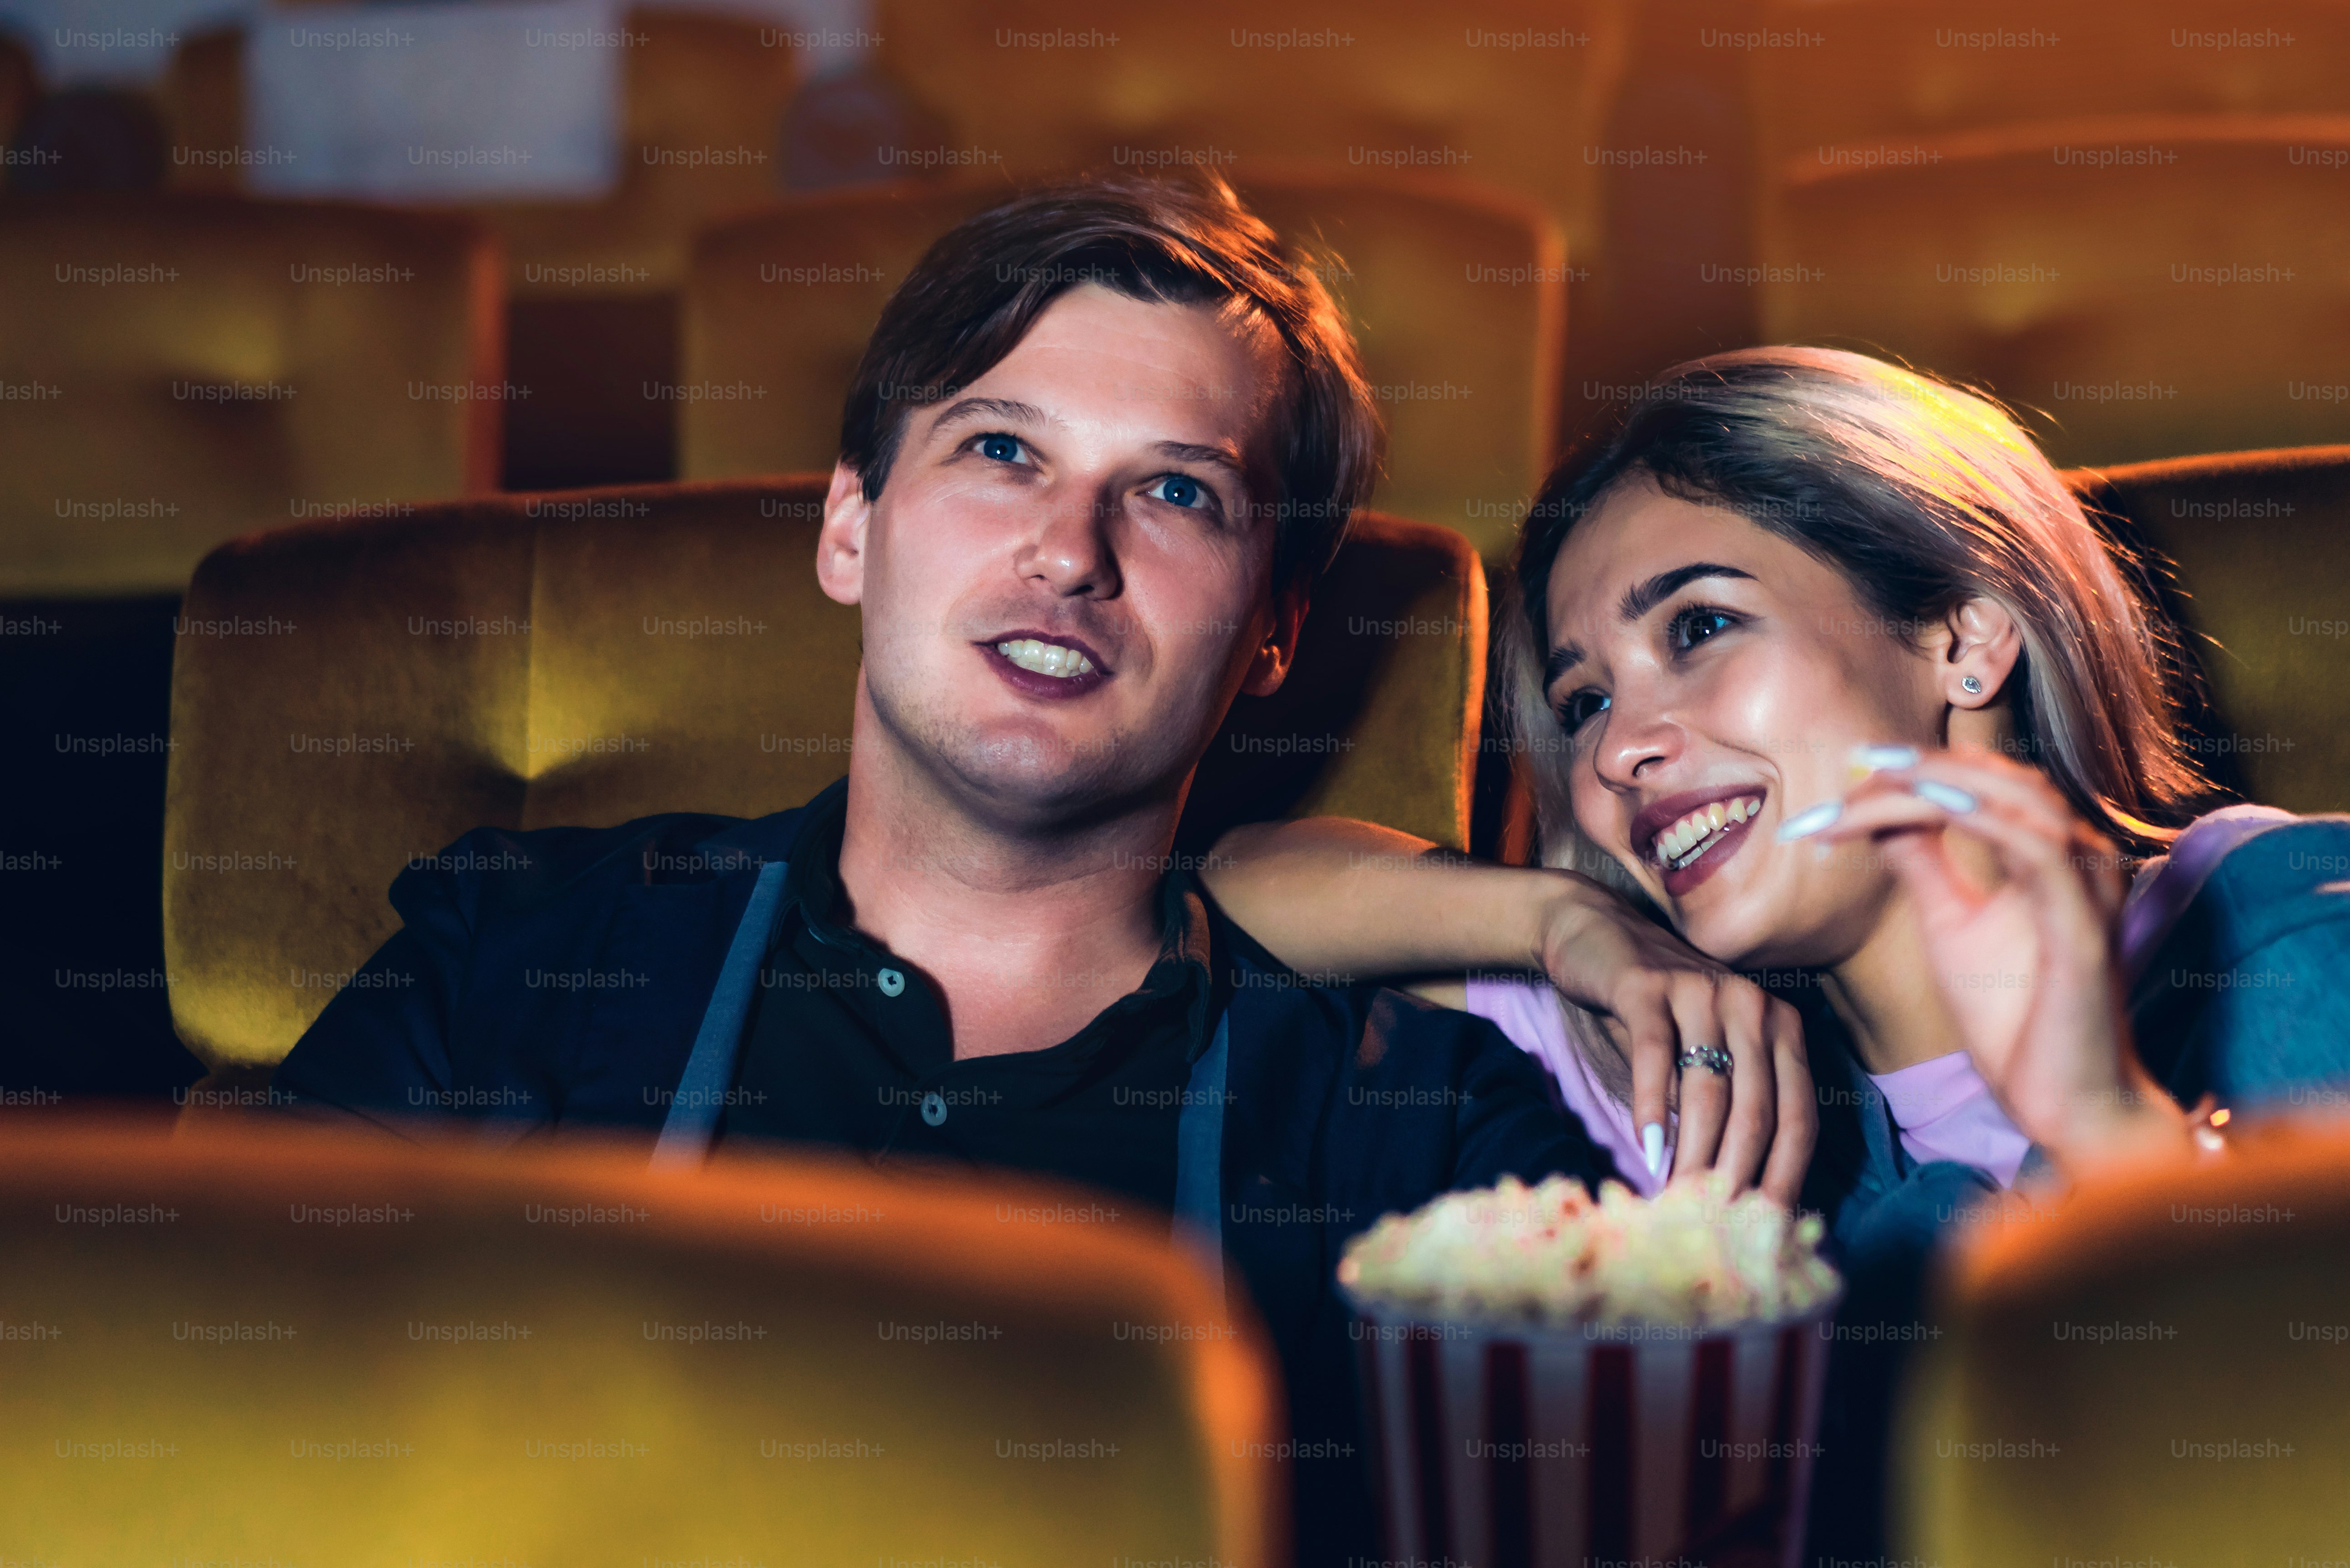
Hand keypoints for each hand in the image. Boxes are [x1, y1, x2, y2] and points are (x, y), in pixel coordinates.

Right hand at [1535, 878, 1814, 1206]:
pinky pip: (1654, 1056)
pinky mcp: (1648, 985)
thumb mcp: (1706, 1052)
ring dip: (1693, 1154)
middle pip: (1757, 1110)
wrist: (1597, 933)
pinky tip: (1647, 1149)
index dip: (1786, 1176)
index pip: (1799, 1116)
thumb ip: (1730, 1103)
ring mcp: (1701, 991)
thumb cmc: (1657, 1010)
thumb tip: (1739, 1192)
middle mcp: (1752, 1005)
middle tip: (1715, 1227)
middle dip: (1737, 1177)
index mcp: (1781, 1027)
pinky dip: (1651, 1107)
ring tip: (1677, 1201)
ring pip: (1707, 1090)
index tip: (1764, 1227)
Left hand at [1797, 745, 2190, 1165]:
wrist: (2058, 1101)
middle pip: (2004, 780)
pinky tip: (1934, 808)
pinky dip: (1987, 821)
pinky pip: (2042, 852)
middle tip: (1857, 766)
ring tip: (1880, 779)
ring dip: (1947, 783)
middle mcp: (2081, 862)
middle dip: (1926, 766)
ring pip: (2023, 801)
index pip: (1987, 787)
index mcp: (2053, 857)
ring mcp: (2091, 891)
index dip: (1920, 770)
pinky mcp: (2086, 929)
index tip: (1850, 776)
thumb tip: (1878, 812)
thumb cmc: (2013, 1018)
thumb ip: (1923, 863)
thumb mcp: (1949, 923)